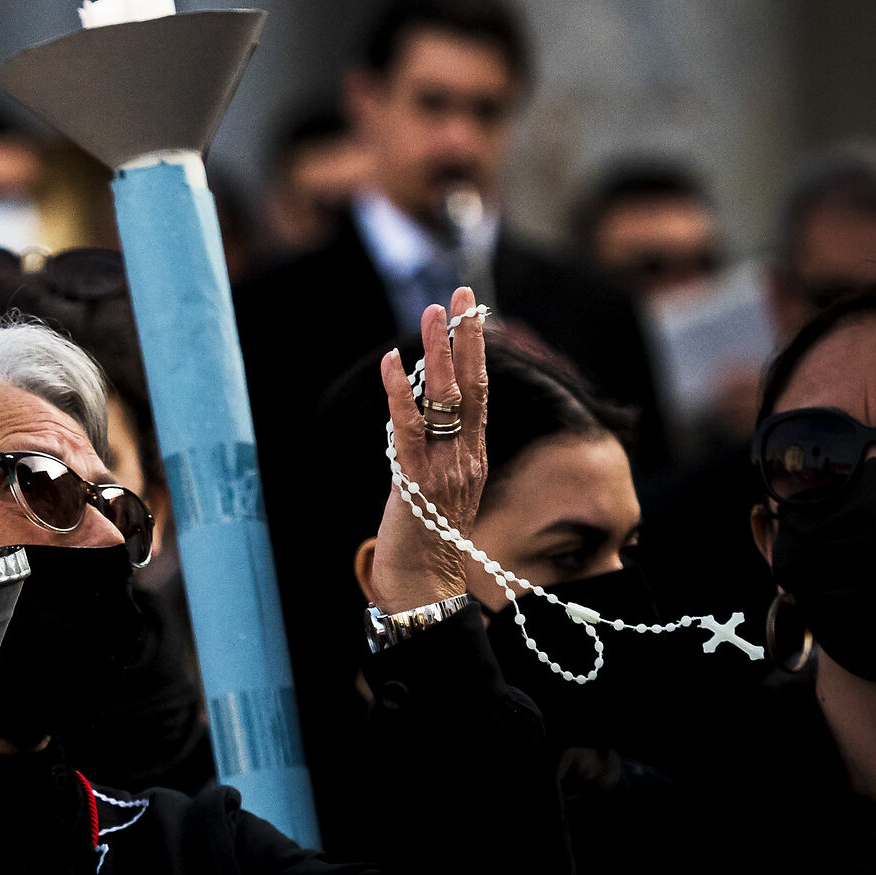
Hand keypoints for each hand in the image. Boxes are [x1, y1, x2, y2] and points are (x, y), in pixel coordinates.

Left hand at [371, 285, 488, 612]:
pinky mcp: (416, 482)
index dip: (478, 350)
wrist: (422, 580)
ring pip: (446, 401)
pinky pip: (409, 429)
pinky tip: (393, 363)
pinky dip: (401, 394)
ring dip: (439, 354)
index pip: (481, 393)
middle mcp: (467, 456)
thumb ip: (441, 448)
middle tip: (461, 294)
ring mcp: (445, 468)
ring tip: (433, 313)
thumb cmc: (426, 533)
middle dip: (467, 337)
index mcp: (475, 454)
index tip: (474, 311)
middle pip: (474, 386)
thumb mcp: (441, 483)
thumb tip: (426, 411)